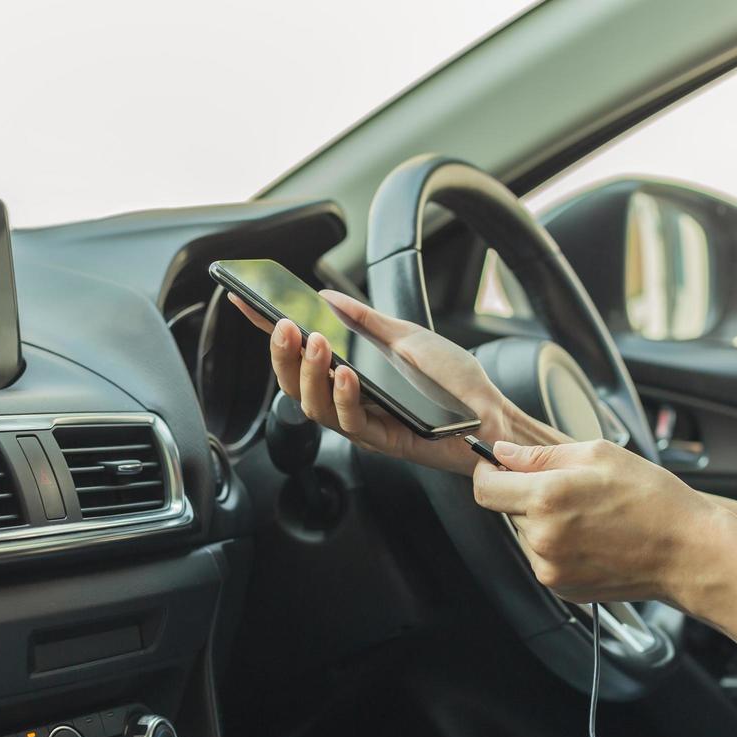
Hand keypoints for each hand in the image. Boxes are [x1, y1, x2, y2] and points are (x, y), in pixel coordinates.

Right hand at [230, 290, 540, 474]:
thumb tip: (325, 295)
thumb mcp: (406, 337)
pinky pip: (353, 423)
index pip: (299, 353)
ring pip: (316, 408)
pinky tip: (348, 374)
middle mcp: (348, 401)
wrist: (491, 415)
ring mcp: (364, 423)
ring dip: (311, 374)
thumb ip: (365, 320)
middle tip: (285, 326)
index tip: (245, 302)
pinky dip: (345, 397)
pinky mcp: (384, 440)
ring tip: (316, 343)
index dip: (269, 331)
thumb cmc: (453, 381)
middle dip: (284, 356)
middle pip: (296, 386)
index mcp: (348, 375)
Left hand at [472, 438, 732, 606]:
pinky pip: (542, 557)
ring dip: (543, 521)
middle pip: (507, 509)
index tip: (497, 466)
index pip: (485, 487)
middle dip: (527, 494)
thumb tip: (503, 453)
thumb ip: (540, 455)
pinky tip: (591, 537)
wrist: (689, 553)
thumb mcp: (599, 455)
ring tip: (588, 515)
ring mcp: (550, 567)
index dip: (487, 471)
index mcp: (547, 499)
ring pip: (525, 533)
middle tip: (570, 489)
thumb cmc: (654, 501)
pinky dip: (557, 545)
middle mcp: (542, 538)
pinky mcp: (561, 587)